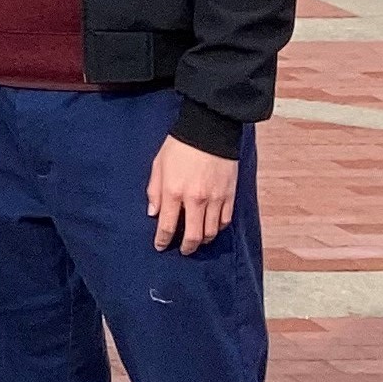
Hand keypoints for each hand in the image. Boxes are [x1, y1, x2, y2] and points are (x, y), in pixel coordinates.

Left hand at [147, 135, 238, 253]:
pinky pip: (224, 221)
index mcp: (174, 191)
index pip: (168, 226)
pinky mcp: (229, 196)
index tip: (160, 246)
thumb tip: (153, 212)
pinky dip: (217, 228)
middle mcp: (196, 200)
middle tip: (182, 250)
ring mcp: (215, 200)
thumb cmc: (179, 147)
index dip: (163, 240)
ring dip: (202, 240)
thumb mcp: (158, 165)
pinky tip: (210, 228)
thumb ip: (154, 191)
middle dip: (186, 248)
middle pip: (193, 236)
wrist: (209, 131)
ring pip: (211, 232)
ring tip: (196, 240)